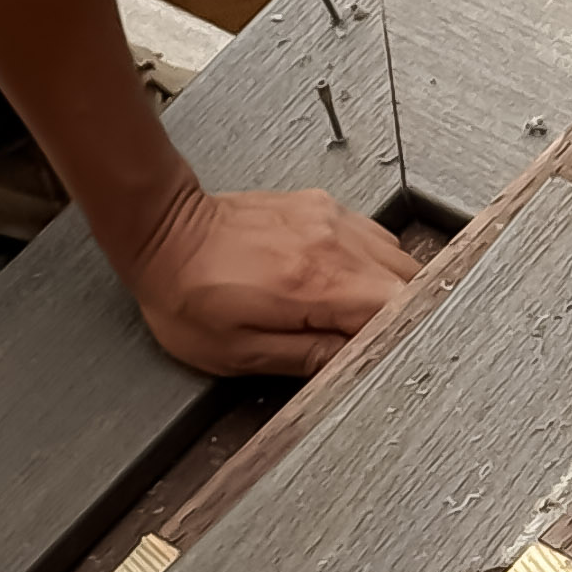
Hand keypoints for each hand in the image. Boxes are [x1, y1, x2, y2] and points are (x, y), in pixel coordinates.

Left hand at [116, 180, 416, 378]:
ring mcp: (328, 216)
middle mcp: (331, 241)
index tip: (394, 357)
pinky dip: (370, 263)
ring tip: (353, 315)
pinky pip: (370, 236)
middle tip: (373, 342)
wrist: (162, 230)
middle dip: (402, 316)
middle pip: (410, 280)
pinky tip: (340, 283)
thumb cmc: (186, 293)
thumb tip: (359, 366)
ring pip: (396, 255)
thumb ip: (310, 360)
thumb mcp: (240, 353)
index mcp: (314, 282)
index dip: (405, 339)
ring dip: (388, 288)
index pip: (400, 310)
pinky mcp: (320, 205)